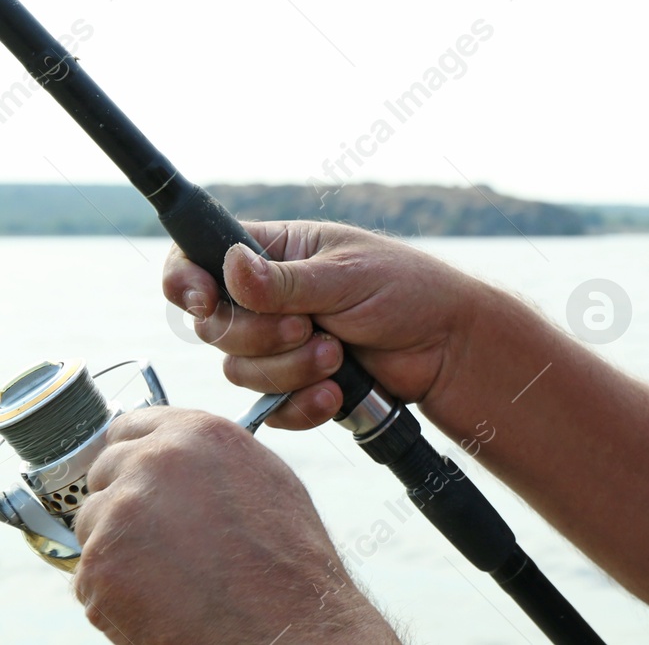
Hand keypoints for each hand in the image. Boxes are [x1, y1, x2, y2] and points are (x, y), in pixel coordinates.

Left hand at [74, 407, 395, 643]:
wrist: (284, 622)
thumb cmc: (284, 559)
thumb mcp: (264, 479)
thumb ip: (211, 457)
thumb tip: (178, 455)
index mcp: (199, 433)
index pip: (131, 425)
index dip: (132, 454)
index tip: (133, 474)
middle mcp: (155, 461)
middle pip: (104, 471)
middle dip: (122, 501)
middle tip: (157, 536)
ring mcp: (122, 511)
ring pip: (92, 524)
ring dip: (116, 546)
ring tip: (168, 573)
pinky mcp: (99, 563)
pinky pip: (89, 573)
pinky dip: (113, 590)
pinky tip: (160, 598)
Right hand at [162, 221, 486, 429]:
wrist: (450, 347)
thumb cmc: (409, 292)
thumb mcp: (347, 277)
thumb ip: (284, 281)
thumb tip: (229, 266)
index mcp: (275, 251)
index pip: (199, 257)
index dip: (186, 281)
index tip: (203, 301)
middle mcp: (268, 297)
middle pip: (214, 326)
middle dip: (259, 335)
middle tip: (307, 328)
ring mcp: (279, 344)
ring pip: (239, 370)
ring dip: (288, 370)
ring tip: (338, 355)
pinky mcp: (296, 386)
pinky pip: (270, 408)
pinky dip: (300, 405)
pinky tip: (334, 395)